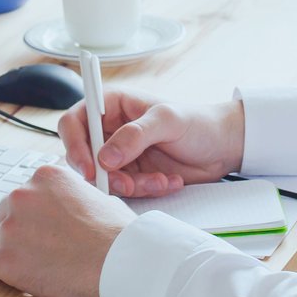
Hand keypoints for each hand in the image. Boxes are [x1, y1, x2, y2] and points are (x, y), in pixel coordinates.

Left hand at [0, 163, 134, 296]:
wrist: (118, 263)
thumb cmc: (115, 234)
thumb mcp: (94, 195)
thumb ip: (68, 196)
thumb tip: (62, 206)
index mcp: (44, 177)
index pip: (24, 194)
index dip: (35, 215)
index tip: (46, 227)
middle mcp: (22, 196)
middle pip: (6, 214)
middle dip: (22, 231)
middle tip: (44, 248)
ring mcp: (10, 228)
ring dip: (14, 251)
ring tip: (43, 264)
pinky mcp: (4, 259)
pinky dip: (2, 272)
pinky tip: (24, 275)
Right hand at [59, 88, 244, 196]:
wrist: (222, 147)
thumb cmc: (197, 122)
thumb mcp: (167, 120)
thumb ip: (135, 135)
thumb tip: (104, 157)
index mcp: (111, 105)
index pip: (74, 122)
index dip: (75, 145)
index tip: (89, 168)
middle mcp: (110, 130)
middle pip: (83, 157)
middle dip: (104, 175)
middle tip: (127, 183)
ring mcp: (120, 155)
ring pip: (104, 179)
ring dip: (130, 185)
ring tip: (159, 179)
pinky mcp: (132, 175)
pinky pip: (124, 191)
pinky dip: (144, 191)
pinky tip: (167, 182)